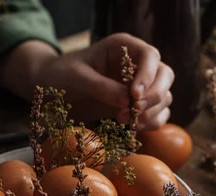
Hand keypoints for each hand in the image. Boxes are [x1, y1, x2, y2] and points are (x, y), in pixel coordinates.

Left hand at [0, 35, 173, 130]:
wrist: (50, 88)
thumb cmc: (60, 74)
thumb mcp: (76, 77)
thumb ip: (101, 87)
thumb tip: (128, 101)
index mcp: (123, 47)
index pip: (149, 55)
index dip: (148, 75)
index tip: (135, 95)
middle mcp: (136, 64)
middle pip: (164, 75)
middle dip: (154, 95)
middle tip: (134, 110)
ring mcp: (139, 85)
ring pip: (164, 96)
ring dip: (151, 111)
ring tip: (124, 121)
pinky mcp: (136, 105)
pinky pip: (157, 114)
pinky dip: (151, 122)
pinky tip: (134, 128)